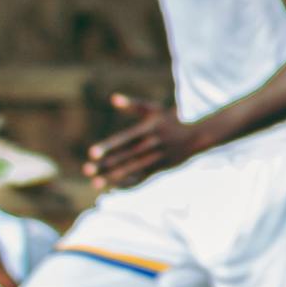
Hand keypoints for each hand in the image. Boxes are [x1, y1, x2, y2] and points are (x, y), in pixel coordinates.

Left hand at [81, 91, 195, 188]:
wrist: (198, 135)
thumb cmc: (172, 120)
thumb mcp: (154, 110)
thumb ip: (133, 105)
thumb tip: (113, 98)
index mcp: (148, 129)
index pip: (124, 140)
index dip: (108, 147)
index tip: (92, 153)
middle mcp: (152, 145)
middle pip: (125, 156)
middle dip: (106, 164)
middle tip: (87, 170)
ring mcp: (157, 158)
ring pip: (132, 169)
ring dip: (113, 177)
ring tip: (95, 182)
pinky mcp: (160, 168)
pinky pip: (141, 178)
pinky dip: (127, 183)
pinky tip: (113, 187)